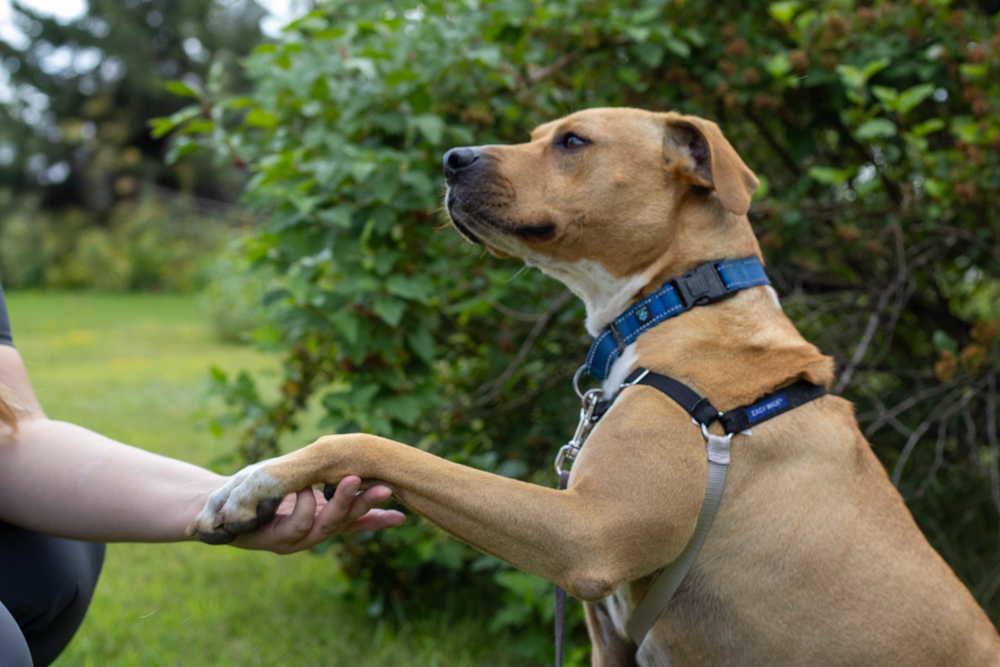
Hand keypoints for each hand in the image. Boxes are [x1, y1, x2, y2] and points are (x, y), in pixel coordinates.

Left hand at [230, 476, 404, 553]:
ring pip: (324, 526)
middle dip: (365, 505)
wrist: (220, 505)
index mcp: (319, 521)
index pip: (355, 522)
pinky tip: (304, 486)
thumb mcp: (299, 482)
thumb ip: (323, 483)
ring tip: (351, 479)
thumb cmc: (262, 491)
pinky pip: (297, 523)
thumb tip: (355, 466)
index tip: (402, 515)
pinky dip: (304, 503)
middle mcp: (309, 534)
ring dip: (340, 502)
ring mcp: (292, 540)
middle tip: (384, 488)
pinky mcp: (273, 540)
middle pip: (344, 523)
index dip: (378, 521)